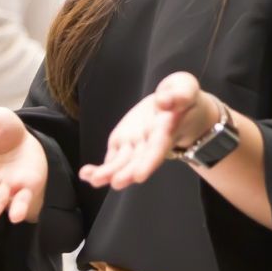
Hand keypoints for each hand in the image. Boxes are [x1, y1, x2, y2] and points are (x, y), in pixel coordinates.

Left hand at [79, 72, 216, 190]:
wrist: (178, 108)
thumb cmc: (182, 96)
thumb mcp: (186, 88)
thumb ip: (178, 94)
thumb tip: (163, 101)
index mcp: (167, 129)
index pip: (159, 146)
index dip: (150, 160)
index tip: (140, 175)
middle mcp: (150, 143)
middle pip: (140, 160)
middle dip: (128, 172)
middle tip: (117, 182)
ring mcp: (135, 145)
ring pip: (123, 163)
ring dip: (109, 173)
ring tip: (94, 179)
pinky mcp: (122, 144)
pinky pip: (112, 159)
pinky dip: (99, 169)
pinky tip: (86, 174)